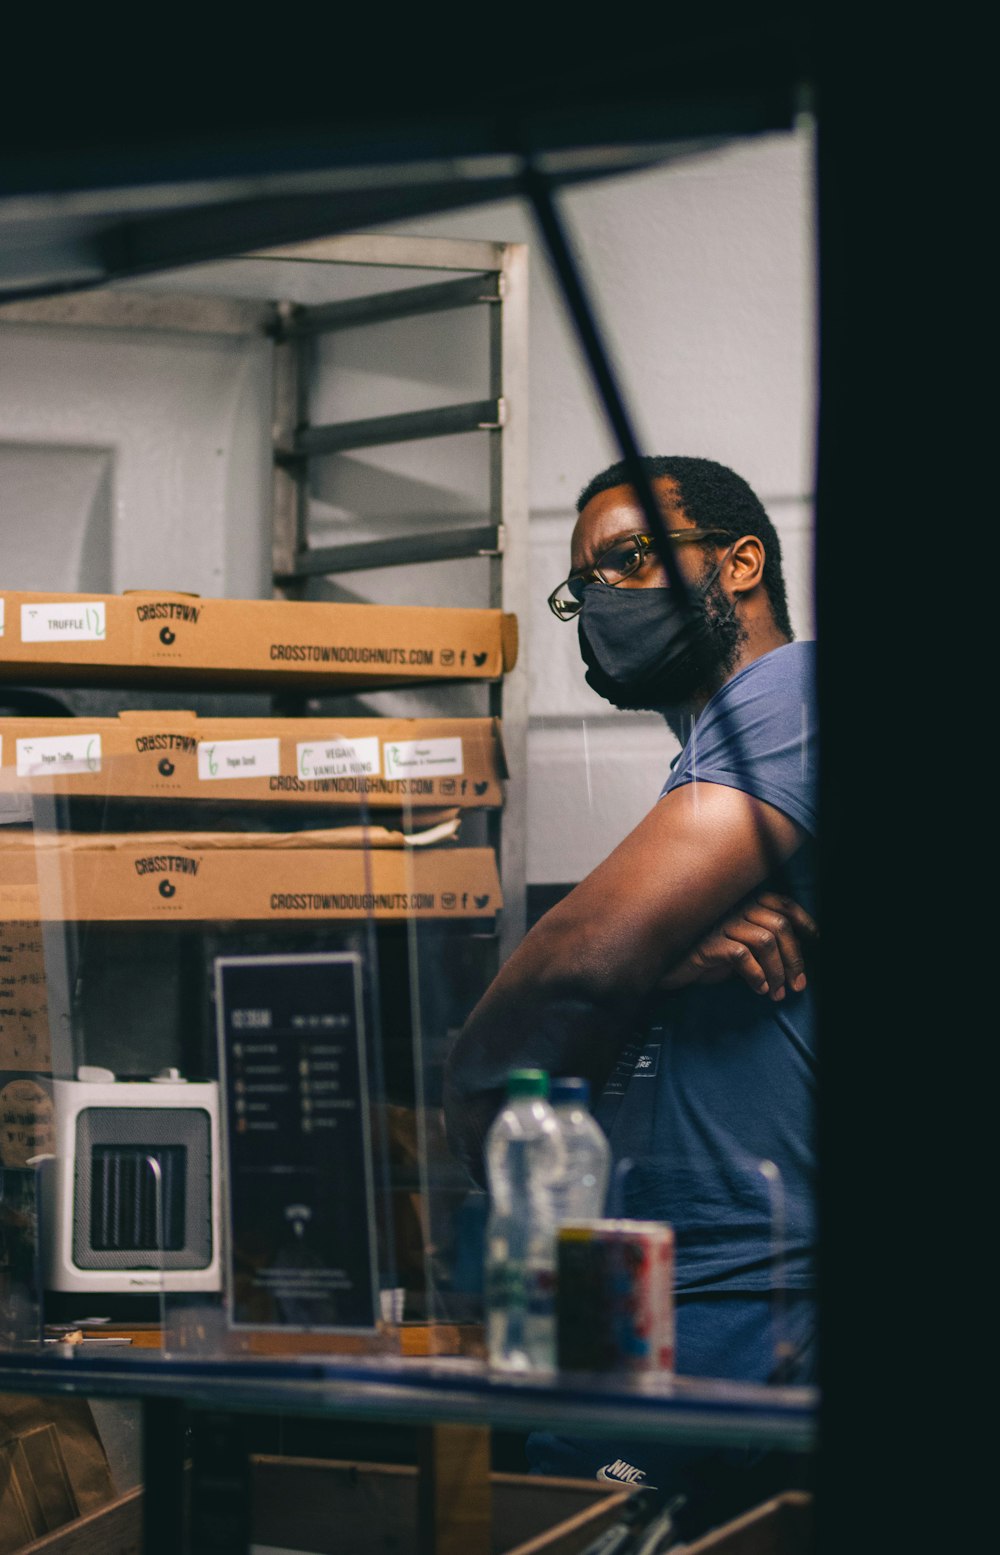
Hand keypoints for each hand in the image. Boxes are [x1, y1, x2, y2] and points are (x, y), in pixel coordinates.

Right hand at [658, 891, 817, 1000]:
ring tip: (776, 993)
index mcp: (742, 903)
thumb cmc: (702, 958)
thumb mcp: (736, 948)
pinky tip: (757, 989)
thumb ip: (760, 945)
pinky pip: (742, 955)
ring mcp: (720, 923)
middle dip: (795, 958)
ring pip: (766, 941)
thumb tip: (793, 961)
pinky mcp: (707, 942)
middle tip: (797, 985)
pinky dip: (756, 974)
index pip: (781, 903)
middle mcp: (733, 907)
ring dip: (777, 971)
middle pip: (779, 926)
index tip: (815, 941)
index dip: (803, 920)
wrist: (664, 967)